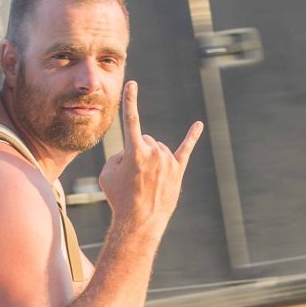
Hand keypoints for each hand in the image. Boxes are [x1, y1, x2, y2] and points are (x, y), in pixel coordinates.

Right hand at [97, 82, 202, 241]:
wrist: (139, 222)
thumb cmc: (119, 198)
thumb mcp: (107, 174)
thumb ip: (118, 156)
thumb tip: (132, 154)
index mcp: (134, 151)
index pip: (130, 120)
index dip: (130, 100)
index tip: (132, 84)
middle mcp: (154, 152)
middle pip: (144, 140)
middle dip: (137, 154)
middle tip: (132, 178)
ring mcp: (168, 161)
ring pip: (157, 149)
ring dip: (149, 161)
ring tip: (144, 182)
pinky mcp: (177, 170)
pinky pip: (185, 149)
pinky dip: (191, 136)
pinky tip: (197, 125)